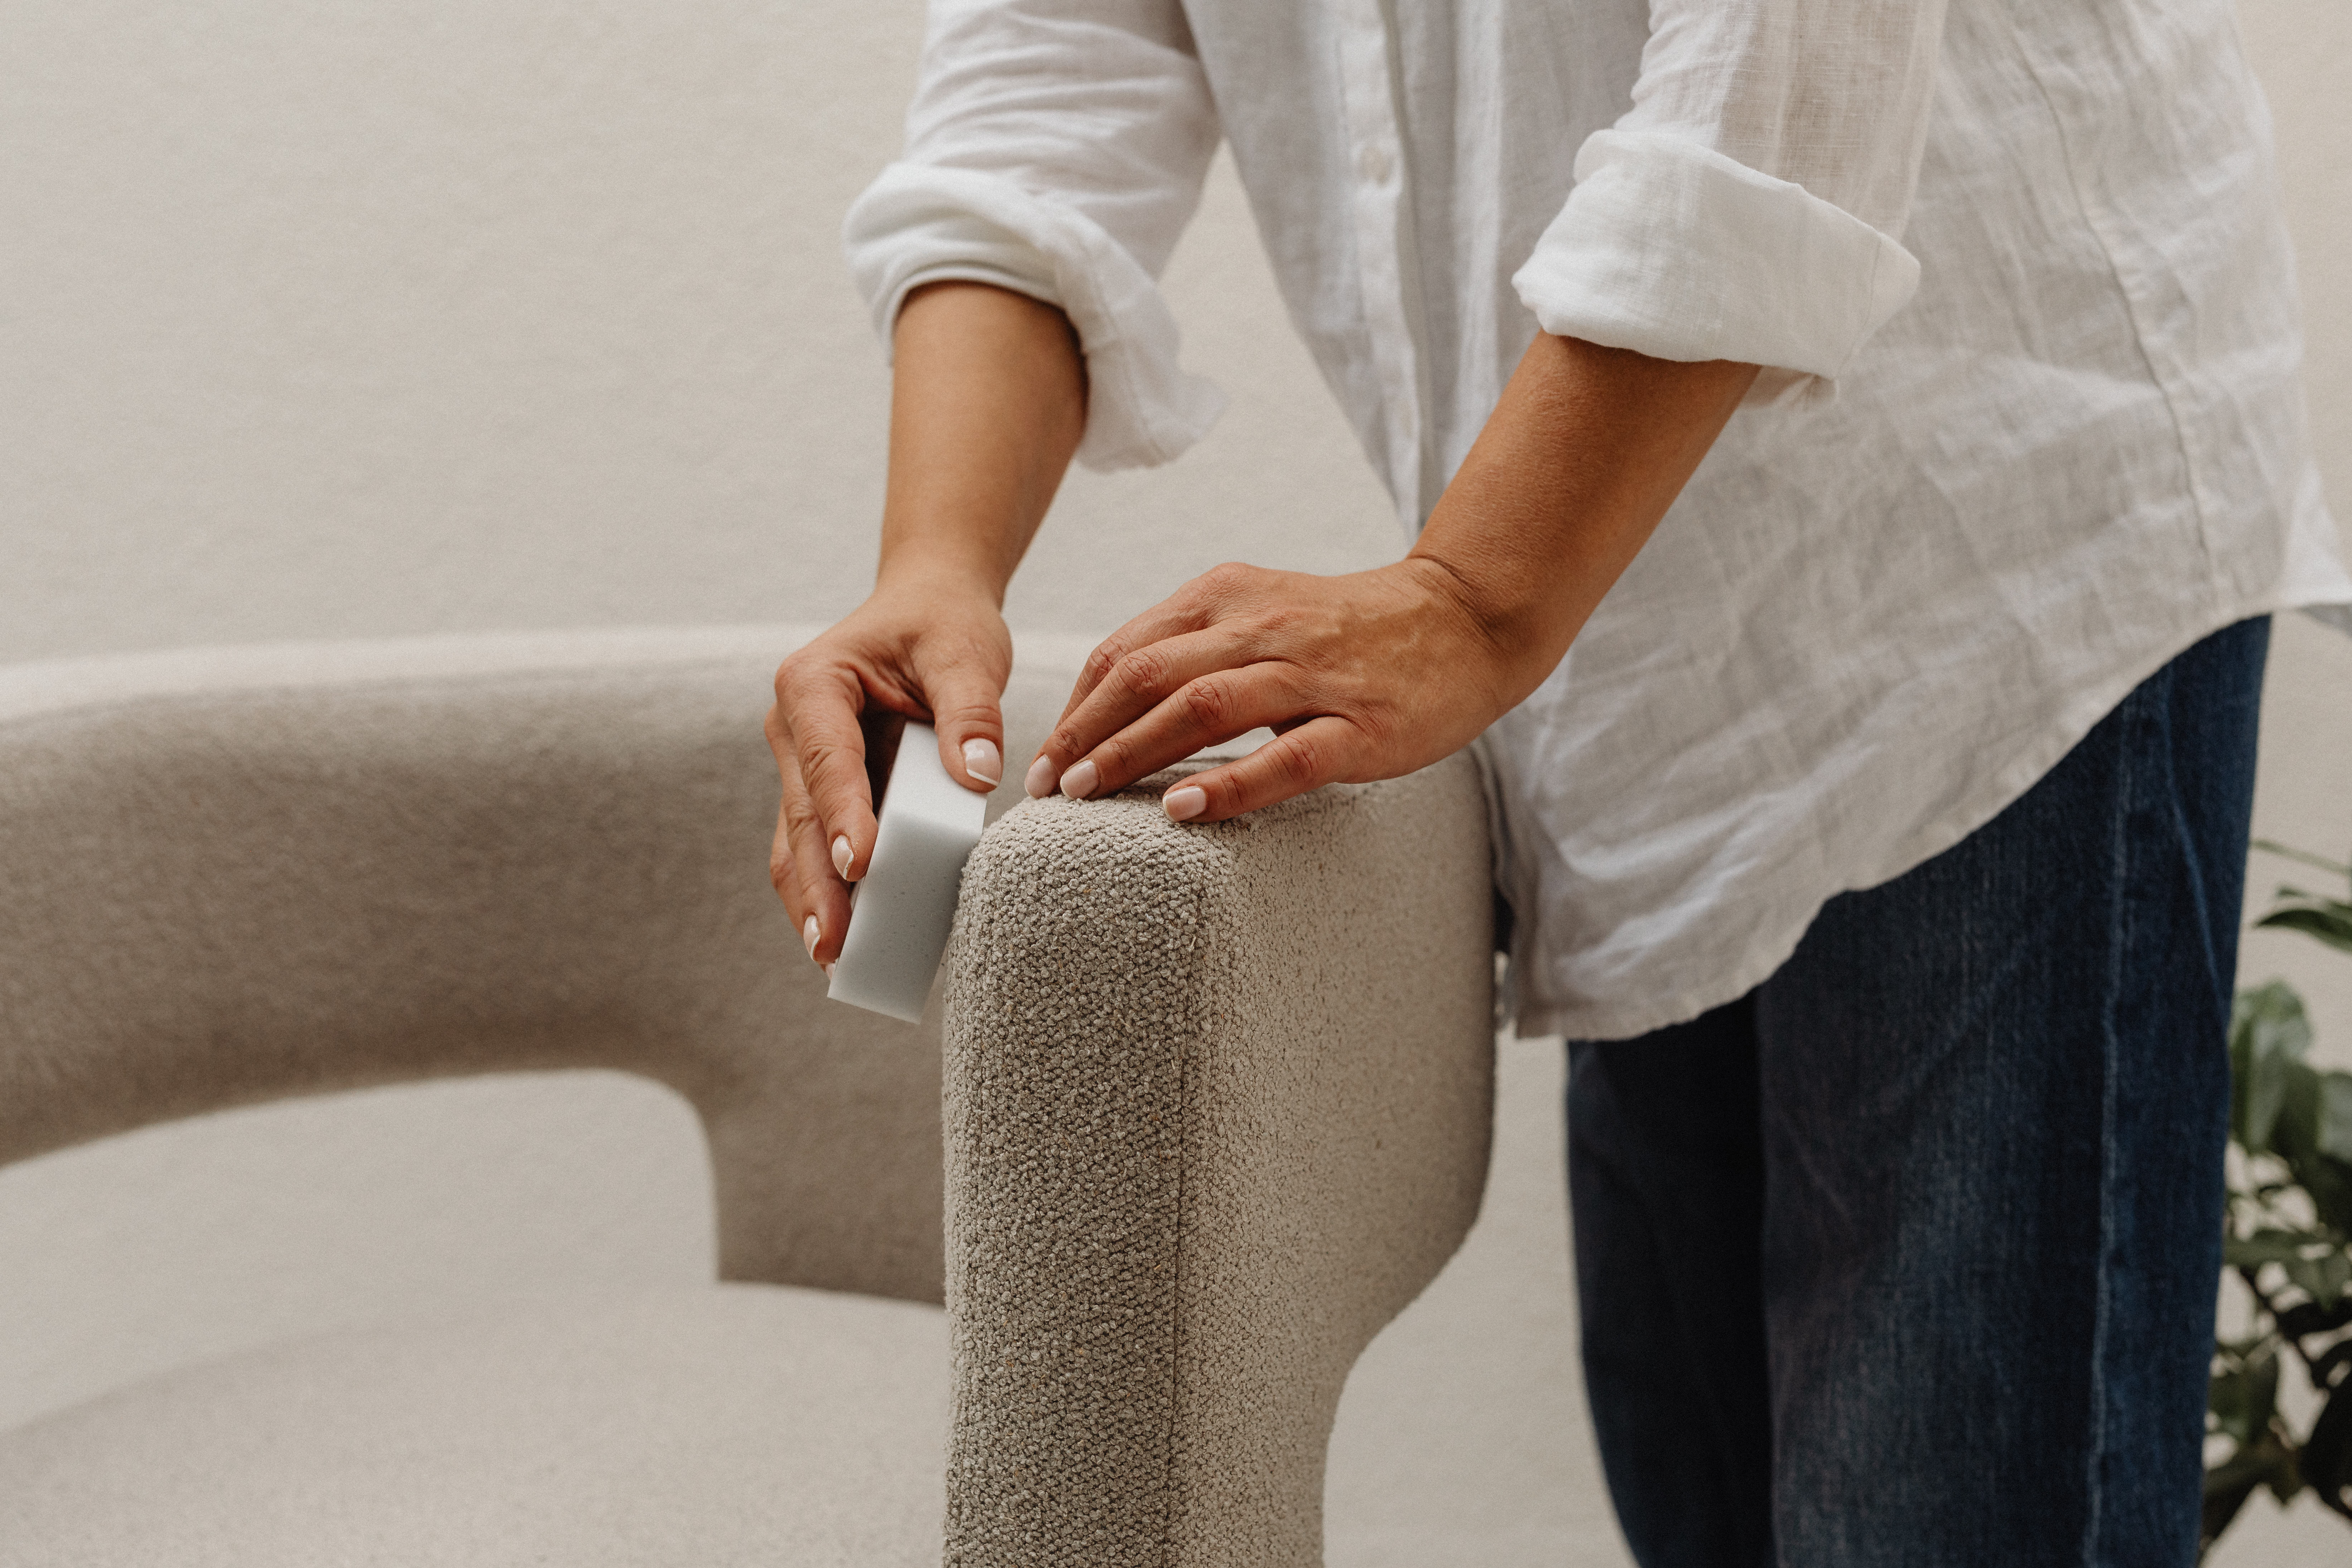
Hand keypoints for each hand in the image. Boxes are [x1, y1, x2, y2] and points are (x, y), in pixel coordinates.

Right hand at [766, 577, 1008, 966]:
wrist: (927, 608)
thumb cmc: (943, 624)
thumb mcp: (965, 652)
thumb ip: (970, 711)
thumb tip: (977, 776)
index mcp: (812, 685)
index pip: (826, 759)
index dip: (842, 815)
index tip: (860, 865)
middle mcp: (794, 728)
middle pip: (801, 816)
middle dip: (817, 884)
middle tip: (834, 944)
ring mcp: (803, 764)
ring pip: (798, 842)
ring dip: (814, 900)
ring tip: (835, 957)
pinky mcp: (827, 791)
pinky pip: (823, 846)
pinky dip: (835, 890)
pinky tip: (856, 935)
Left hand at [1020, 336, 1758, 823]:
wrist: (1464, 617)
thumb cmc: (1353, 629)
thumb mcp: (1262, 613)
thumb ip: (1194, 645)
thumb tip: (1114, 702)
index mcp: (1229, 597)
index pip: (1126, 650)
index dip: (1075, 706)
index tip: (1047, 757)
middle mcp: (1261, 628)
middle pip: (1147, 675)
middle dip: (1085, 734)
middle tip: (1048, 787)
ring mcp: (1313, 676)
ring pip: (1202, 707)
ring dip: (1133, 752)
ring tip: (1086, 796)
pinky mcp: (1360, 724)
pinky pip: (1284, 755)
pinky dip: (1228, 783)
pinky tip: (1183, 810)